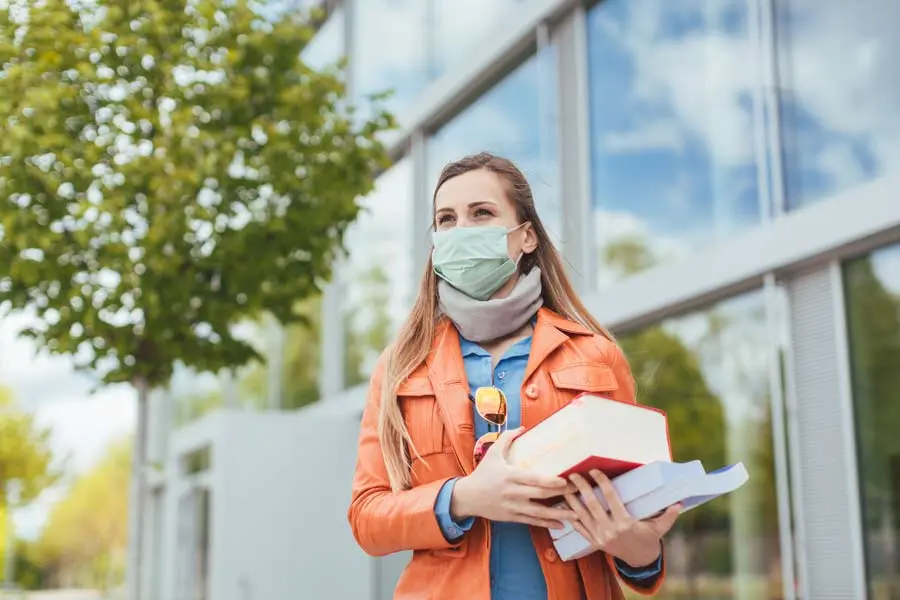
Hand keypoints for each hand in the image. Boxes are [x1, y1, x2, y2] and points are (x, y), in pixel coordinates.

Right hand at [451, 428, 578, 528]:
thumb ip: (507, 439)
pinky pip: (532, 521)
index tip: (566, 480)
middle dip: (561, 493)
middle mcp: (513, 492)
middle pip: (540, 494)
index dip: (551, 481)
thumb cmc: (483, 473)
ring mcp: (513, 506)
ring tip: (576, 514)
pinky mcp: (512, 517)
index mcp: (510, 475)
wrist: (467, 497)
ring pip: (539, 512)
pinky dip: (547, 524)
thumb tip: (523, 427)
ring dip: (558, 513)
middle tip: (578, 490)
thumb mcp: (493, 453)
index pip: (534, 479)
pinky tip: (561, 525)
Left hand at [564, 470, 679, 567]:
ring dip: (572, 501)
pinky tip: (565, 505)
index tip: (595, 470)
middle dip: (582, 488)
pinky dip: (572, 517)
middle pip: (593, 505)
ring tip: (564, 487)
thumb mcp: (659, 529)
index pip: (611, 498)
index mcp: (626, 523)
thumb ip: (668, 516)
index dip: (602, 483)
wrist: (639, 560)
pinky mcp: (594, 543)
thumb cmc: (648, 539)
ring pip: (582, 516)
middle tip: (573, 474)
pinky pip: (580, 529)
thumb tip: (679, 504)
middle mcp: (611, 530)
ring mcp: (600, 537)